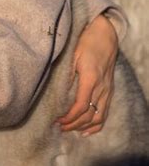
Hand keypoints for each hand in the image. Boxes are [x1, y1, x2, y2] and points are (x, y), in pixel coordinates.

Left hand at [56, 13, 117, 135]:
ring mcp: (107, 90)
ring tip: (69, 129)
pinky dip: (97, 125)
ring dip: (83, 126)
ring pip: (98, 117)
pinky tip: (86, 131)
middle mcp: (101, 87)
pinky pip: (105, 112)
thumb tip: (56, 92)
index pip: (80, 106)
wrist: (105, 35)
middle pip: (89, 115)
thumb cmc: (85, 42)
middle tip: (59, 127)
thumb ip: (66, 73)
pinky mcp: (109, 90)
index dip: (69, 117)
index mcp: (90, 78)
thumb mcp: (72, 54)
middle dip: (73, 124)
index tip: (57, 120)